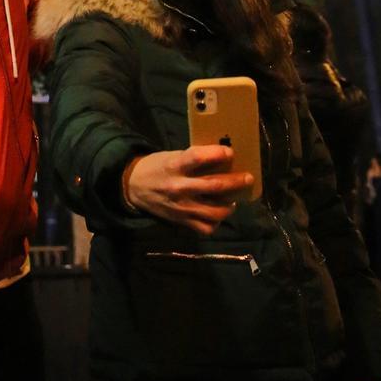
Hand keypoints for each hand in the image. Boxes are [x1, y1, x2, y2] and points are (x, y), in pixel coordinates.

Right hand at [124, 145, 253, 234]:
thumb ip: (192, 159)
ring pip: (215, 211)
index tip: (230, 152)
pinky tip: (217, 215)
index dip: (217, 153)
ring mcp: (182, 207)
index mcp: (175, 165)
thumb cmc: (156, 167)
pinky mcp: (182, 222)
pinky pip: (205, 227)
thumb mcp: (171, 156)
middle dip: (235, 181)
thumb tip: (220, 158)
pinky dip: (216, 223)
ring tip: (234, 200)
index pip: (198, 157)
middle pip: (214, 185)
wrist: (133, 187)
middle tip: (247, 178)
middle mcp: (180, 187)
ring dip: (229, 205)